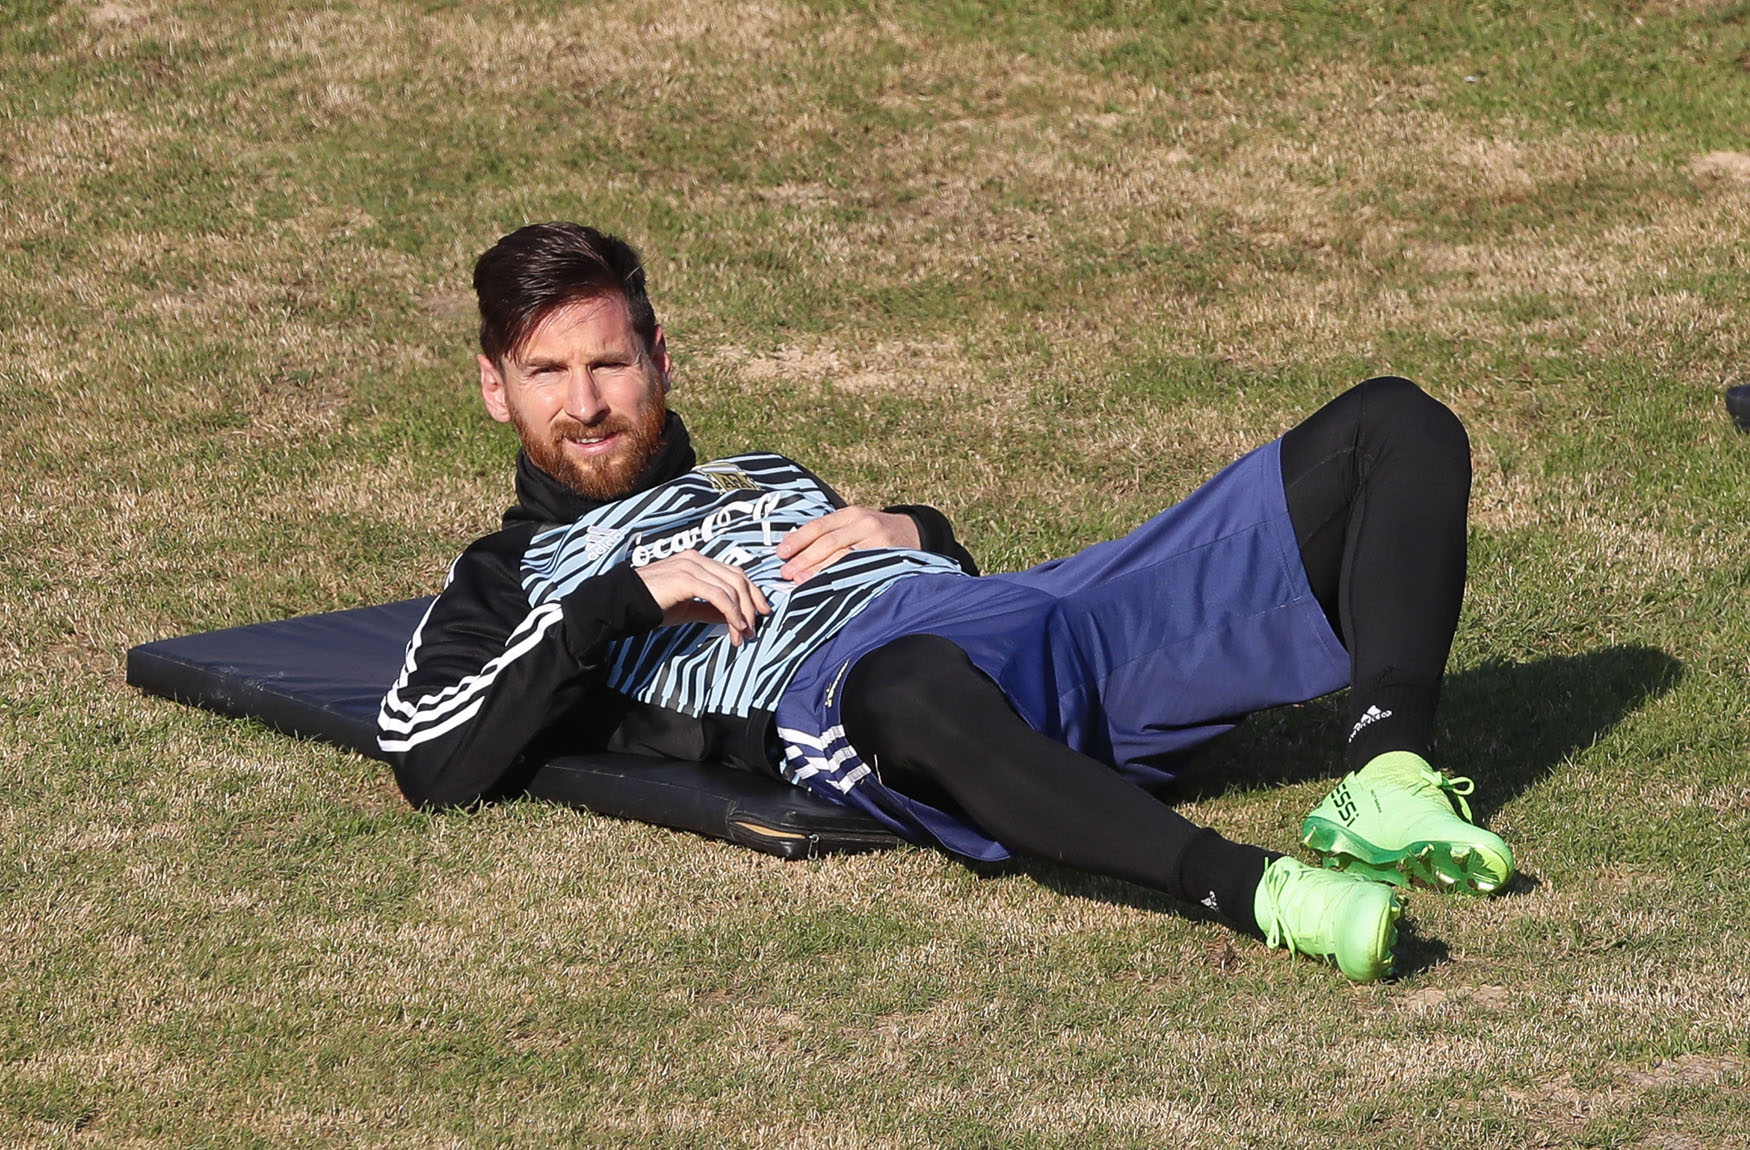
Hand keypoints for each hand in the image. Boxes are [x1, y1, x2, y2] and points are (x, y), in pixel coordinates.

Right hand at [633, 550, 771, 644]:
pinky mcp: (686, 578)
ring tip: (742, 634)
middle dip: (751, 604)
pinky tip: (735, 626)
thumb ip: (711, 609)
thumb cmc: (652, 604)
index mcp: (697, 561)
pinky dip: (731, 612)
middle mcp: (696, 559)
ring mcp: (691, 566)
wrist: (624, 604)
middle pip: (738, 577)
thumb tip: (734, 619)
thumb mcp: (687, 608)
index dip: (752, 593)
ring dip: (742, 614)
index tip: (760, 612)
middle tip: (753, 628)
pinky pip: (718, 595)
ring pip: (731, 587)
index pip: (734, 572)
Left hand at [776, 506, 920, 582]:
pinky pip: (859, 571)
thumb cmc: (875, 532)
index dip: (799, 540)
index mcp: (852, 514)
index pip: (820, 526)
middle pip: (829, 542)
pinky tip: (827, 587)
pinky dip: (841, 579)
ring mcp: (878, 543)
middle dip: (805, 559)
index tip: (781, 553)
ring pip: (843, 558)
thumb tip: (791, 546)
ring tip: (801, 582)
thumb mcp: (853, 524)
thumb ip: (828, 533)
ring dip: (819, 571)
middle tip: (786, 573)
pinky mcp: (887, 560)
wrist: (914, 534)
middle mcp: (865, 525)